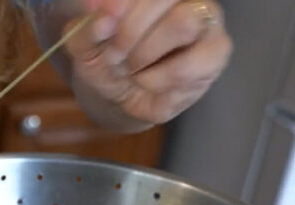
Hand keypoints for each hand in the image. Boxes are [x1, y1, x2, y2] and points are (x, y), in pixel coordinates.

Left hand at [63, 0, 232, 127]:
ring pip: (183, 23)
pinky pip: (187, 65)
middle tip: (113, 55)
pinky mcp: (216, 52)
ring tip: (130, 69)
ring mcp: (208, 21)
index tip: (105, 20)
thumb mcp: (85, 47)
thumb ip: (87, 29)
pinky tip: (147, 82)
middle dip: (130, 31)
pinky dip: (157, 79)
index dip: (124, 2)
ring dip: (145, 53)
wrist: (122, 98)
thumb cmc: (108, 62)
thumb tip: (101, 15)